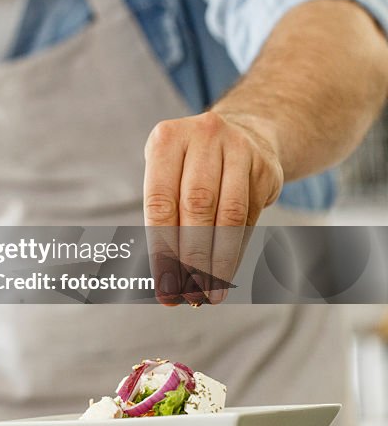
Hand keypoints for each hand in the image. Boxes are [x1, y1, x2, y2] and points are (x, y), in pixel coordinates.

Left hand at [143, 111, 282, 304]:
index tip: (163, 286)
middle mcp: (203, 138)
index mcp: (166, 140)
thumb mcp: (167, 173)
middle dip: (192, 258)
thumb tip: (165, 280)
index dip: (162, 249)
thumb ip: (163, 218)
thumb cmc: (189, 164)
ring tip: (209, 293)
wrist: (243, 130)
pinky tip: (225, 274)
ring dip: (219, 261)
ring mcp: (239, 149)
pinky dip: (236, 251)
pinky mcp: (265, 168)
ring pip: (229, 215)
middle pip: (197, 208)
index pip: (160, 202)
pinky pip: (250, 217)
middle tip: (187, 294)